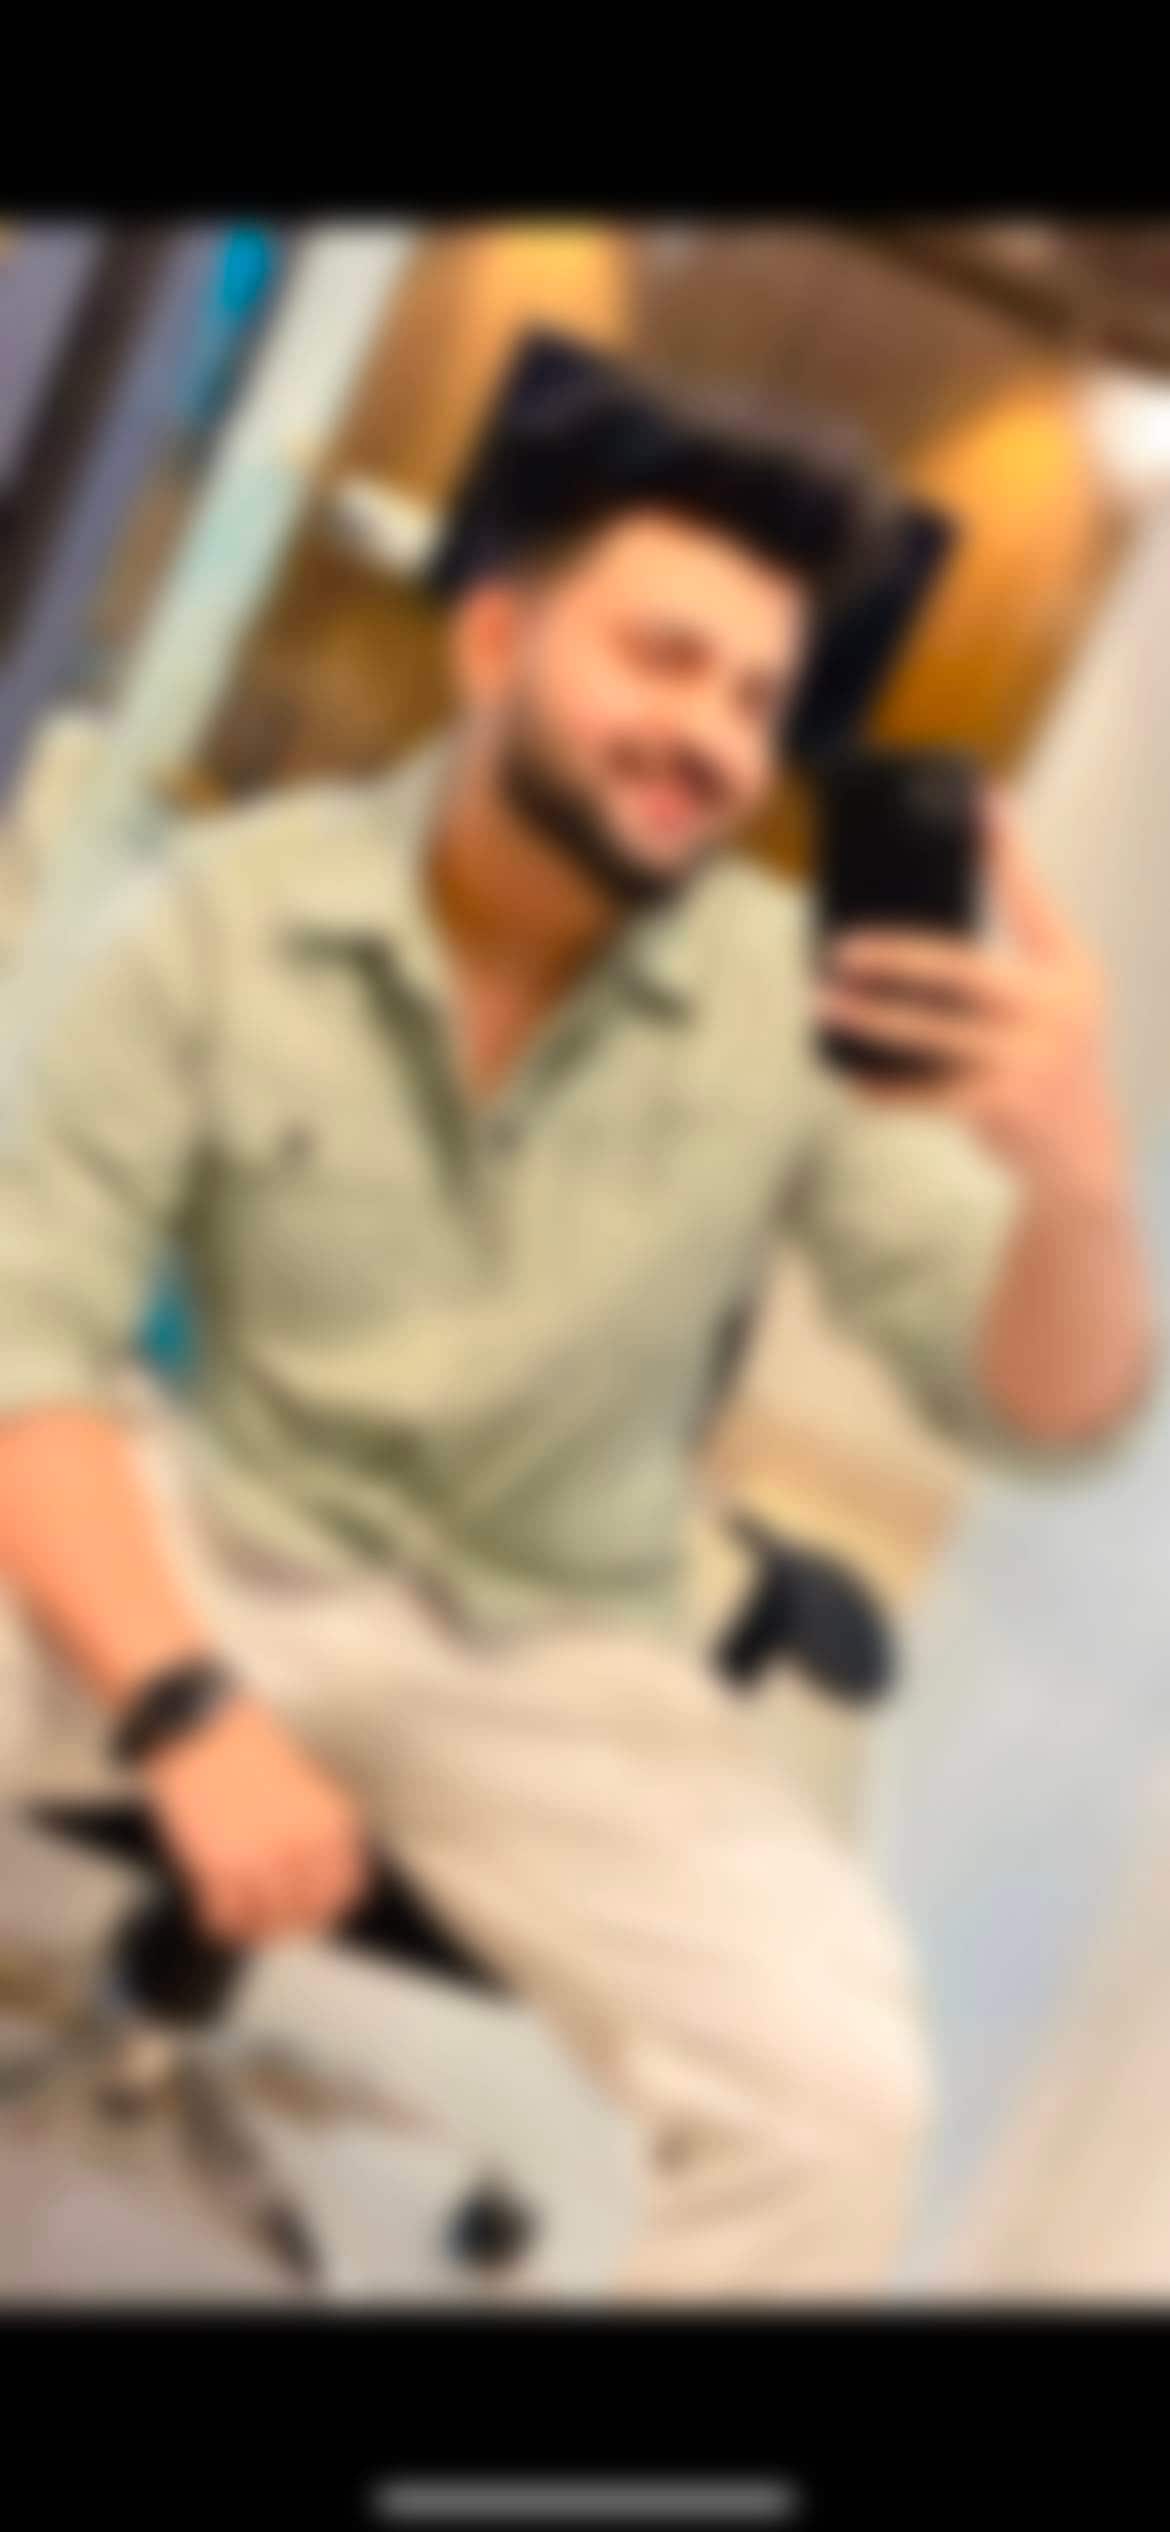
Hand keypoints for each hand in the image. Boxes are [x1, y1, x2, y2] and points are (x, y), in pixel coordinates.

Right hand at [140, 1693, 371, 1945]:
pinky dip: (218, 1919)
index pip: (346, 1890)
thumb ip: (316, 1830)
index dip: (326, 1905)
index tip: (310, 1908)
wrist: (199, 1725)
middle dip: (286, 1917)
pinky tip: (213, 1905)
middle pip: (305, 1914)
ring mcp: (261, 1860)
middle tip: (267, 1910)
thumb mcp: (304, 1783)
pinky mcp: (217, 1867)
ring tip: (238, 1908)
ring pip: (264, 1923)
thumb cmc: (246, 1747)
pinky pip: (224, 1919)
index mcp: (331, 1823)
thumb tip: (317, 1876)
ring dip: (251, 1921)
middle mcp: (303, 1847)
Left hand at [813, 788, 1128, 1204]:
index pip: (1034, 898)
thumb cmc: (1045, 1055)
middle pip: (963, 970)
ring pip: (933, 1033)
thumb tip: (920, 914)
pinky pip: (924, 1093)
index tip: (976, 798)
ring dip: (870, 1020)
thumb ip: (1008, 953)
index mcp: (1069, 968)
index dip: (1005, 849)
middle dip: (896, 957)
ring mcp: (1030, 1060)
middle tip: (840, 947)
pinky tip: (849, 1078)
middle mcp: (1058, 1009)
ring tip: (822, 1004)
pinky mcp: (1000, 1106)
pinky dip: (883, 1087)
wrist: (1082, 1149)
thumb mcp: (1049, 997)